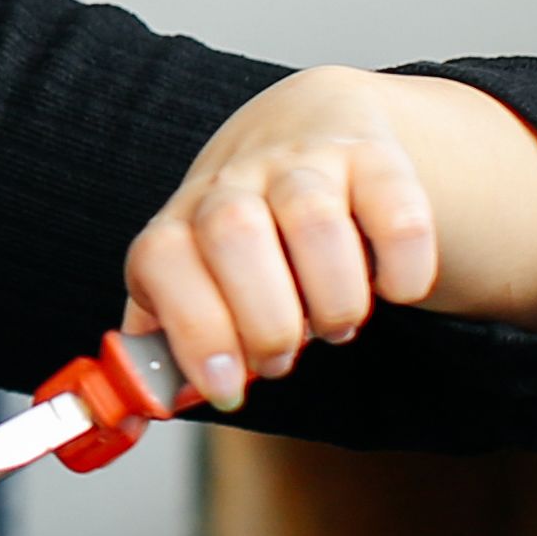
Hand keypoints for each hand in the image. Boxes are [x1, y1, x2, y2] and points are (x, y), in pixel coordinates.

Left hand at [125, 70, 447, 405]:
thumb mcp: (196, 277)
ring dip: (332, 297)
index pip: (161, 259)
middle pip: (233, 232)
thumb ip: (167, 345)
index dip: (194, 331)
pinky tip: (396, 290)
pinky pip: (396, 207)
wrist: (310, 121)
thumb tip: (133, 414)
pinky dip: (403, 265)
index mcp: (182, 220)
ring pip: (312, 218)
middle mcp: (235, 181)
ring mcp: (304, 161)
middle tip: (284, 357)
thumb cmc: (246, 232)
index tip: (228, 387)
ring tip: (337, 325)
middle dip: (265, 320)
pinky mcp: (374, 155)